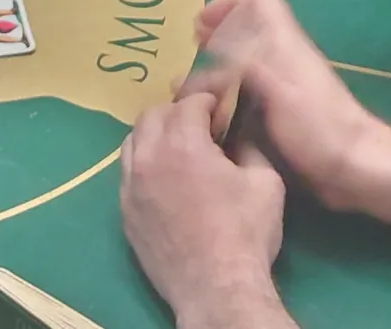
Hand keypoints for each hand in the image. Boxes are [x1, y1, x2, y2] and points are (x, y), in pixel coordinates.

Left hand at [120, 92, 285, 322]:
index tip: (223, 111)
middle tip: (201, 126)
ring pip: (133, 141)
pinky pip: (127, 172)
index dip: (209, 101)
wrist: (216, 288)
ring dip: (155, 135)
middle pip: (152, 115)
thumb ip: (249, 146)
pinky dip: (144, 163)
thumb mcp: (266, 181)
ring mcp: (130, 186)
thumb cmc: (246, 233)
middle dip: (178, 112)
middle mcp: (148, 158)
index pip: (188, 102)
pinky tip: (165, 178)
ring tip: (179, 149)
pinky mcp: (124, 212)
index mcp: (183, 144)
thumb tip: (237, 134)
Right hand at [180, 0, 387, 203]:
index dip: (228, 2)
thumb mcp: (279, 92)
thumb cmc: (320, 129)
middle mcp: (285, 59)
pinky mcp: (285, 113)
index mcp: (286, 46)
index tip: (199, 25)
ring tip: (192, 88)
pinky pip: (250, 90)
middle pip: (249, 29)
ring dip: (219, 66)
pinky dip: (229, 93)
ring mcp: (285, 86)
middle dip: (217, 34)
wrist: (356, 168)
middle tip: (191, 54)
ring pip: (247, 61)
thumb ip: (246, 66)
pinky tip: (213, 115)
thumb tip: (210, 52)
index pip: (259, 0)